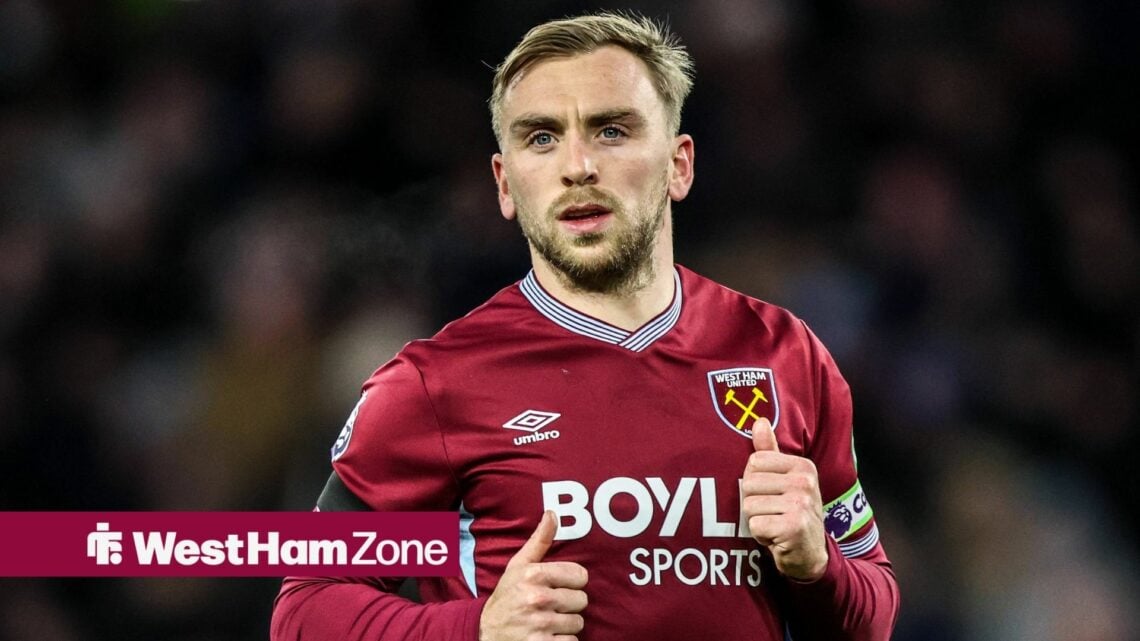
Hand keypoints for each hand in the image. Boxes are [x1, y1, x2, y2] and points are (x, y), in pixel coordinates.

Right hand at [480, 511, 588, 640]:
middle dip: (569, 605)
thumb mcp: (518, 566)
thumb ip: (539, 541)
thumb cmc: (507, 596)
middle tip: (551, 606)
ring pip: (578, 623)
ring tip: (547, 622)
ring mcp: (539, 625)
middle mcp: (537, 598)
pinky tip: (547, 636)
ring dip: (565, 625)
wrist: (484, 632)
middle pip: (582, 600)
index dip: (572, 582)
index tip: (559, 586)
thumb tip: (552, 513)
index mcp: (533, 575)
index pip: (581, 575)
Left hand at [742, 418, 828, 580]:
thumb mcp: (785, 480)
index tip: (772, 495)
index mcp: (802, 466)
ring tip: (775, 524)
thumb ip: (770, 451)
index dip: (755, 483)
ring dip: (757, 521)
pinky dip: (761, 536)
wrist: (811, 554)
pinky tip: (777, 537)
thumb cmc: (793, 513)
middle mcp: (805, 482)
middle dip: (753, 503)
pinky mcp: (793, 527)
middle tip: (773, 513)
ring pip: (749, 506)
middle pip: (748, 484)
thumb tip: (759, 421)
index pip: (754, 462)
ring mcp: (801, 504)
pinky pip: (755, 525)